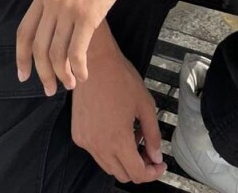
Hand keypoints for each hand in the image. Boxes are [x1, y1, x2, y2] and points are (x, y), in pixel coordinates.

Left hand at [16, 0, 144, 93]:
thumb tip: (62, 18)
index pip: (24, 31)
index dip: (21, 57)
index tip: (23, 76)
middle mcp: (52, 1)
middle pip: (38, 48)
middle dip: (42, 74)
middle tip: (50, 90)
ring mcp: (68, 8)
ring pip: (56, 53)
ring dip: (62, 74)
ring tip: (71, 84)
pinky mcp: (88, 13)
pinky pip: (77, 50)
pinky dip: (78, 67)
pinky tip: (85, 75)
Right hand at [71, 39, 166, 184]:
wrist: (94, 63)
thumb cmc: (119, 78)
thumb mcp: (145, 105)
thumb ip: (152, 134)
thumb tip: (156, 155)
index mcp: (118, 140)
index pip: (136, 174)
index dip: (152, 173)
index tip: (159, 164)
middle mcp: (99, 146)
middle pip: (122, 174)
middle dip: (139, 167)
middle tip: (149, 151)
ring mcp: (86, 141)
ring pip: (108, 166)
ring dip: (123, 159)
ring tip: (133, 135)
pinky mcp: (78, 134)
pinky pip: (96, 152)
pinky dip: (108, 149)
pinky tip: (117, 129)